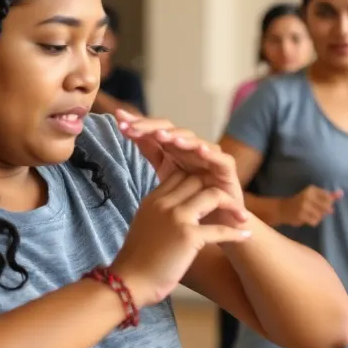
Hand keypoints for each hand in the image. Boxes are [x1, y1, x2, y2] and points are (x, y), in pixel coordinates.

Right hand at [112, 170, 252, 306]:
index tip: (212, 193)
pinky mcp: (188, 236)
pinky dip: (236, 233)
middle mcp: (165, 203)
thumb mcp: (144, 225)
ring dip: (231, 205)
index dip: (199, 180)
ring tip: (242, 217)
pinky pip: (220, 229)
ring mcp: (177, 217)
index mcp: (153, 200)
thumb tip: (177, 210)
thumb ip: (160, 213)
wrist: (129, 282)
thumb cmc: (137, 261)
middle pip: (198, 179)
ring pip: (212, 195)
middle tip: (230, 201)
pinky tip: (245, 236)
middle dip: (216, 188)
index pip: (180, 175)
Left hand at [115, 110, 246, 212]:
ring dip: (179, 138)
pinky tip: (199, 149)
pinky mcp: (228, 171)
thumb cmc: (194, 201)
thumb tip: (128, 131)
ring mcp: (211, 158)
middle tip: (134, 127)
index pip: (156, 131)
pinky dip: (210, 153)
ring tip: (163, 136)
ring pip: (195, 142)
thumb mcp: (168, 175)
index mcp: (178, 150)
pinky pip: (220, 159)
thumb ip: (153, 153)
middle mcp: (194, 149)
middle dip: (152, 128)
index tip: (119, 120)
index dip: (139, 125)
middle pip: (173, 132)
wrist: (219, 226)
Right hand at [279, 185, 343, 226]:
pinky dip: (313, 222)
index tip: (320, 204)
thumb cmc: (302, 201)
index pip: (328, 198)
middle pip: (327, 207)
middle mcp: (307, 196)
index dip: (328, 203)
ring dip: (318, 217)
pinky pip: (315, 221)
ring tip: (311, 214)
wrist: (283, 209)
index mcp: (312, 190)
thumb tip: (342, 193)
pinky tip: (307, 218)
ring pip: (321, 215)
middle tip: (316, 210)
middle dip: (324, 211)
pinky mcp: (301, 215)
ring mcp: (304, 206)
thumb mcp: (314, 196)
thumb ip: (328, 195)